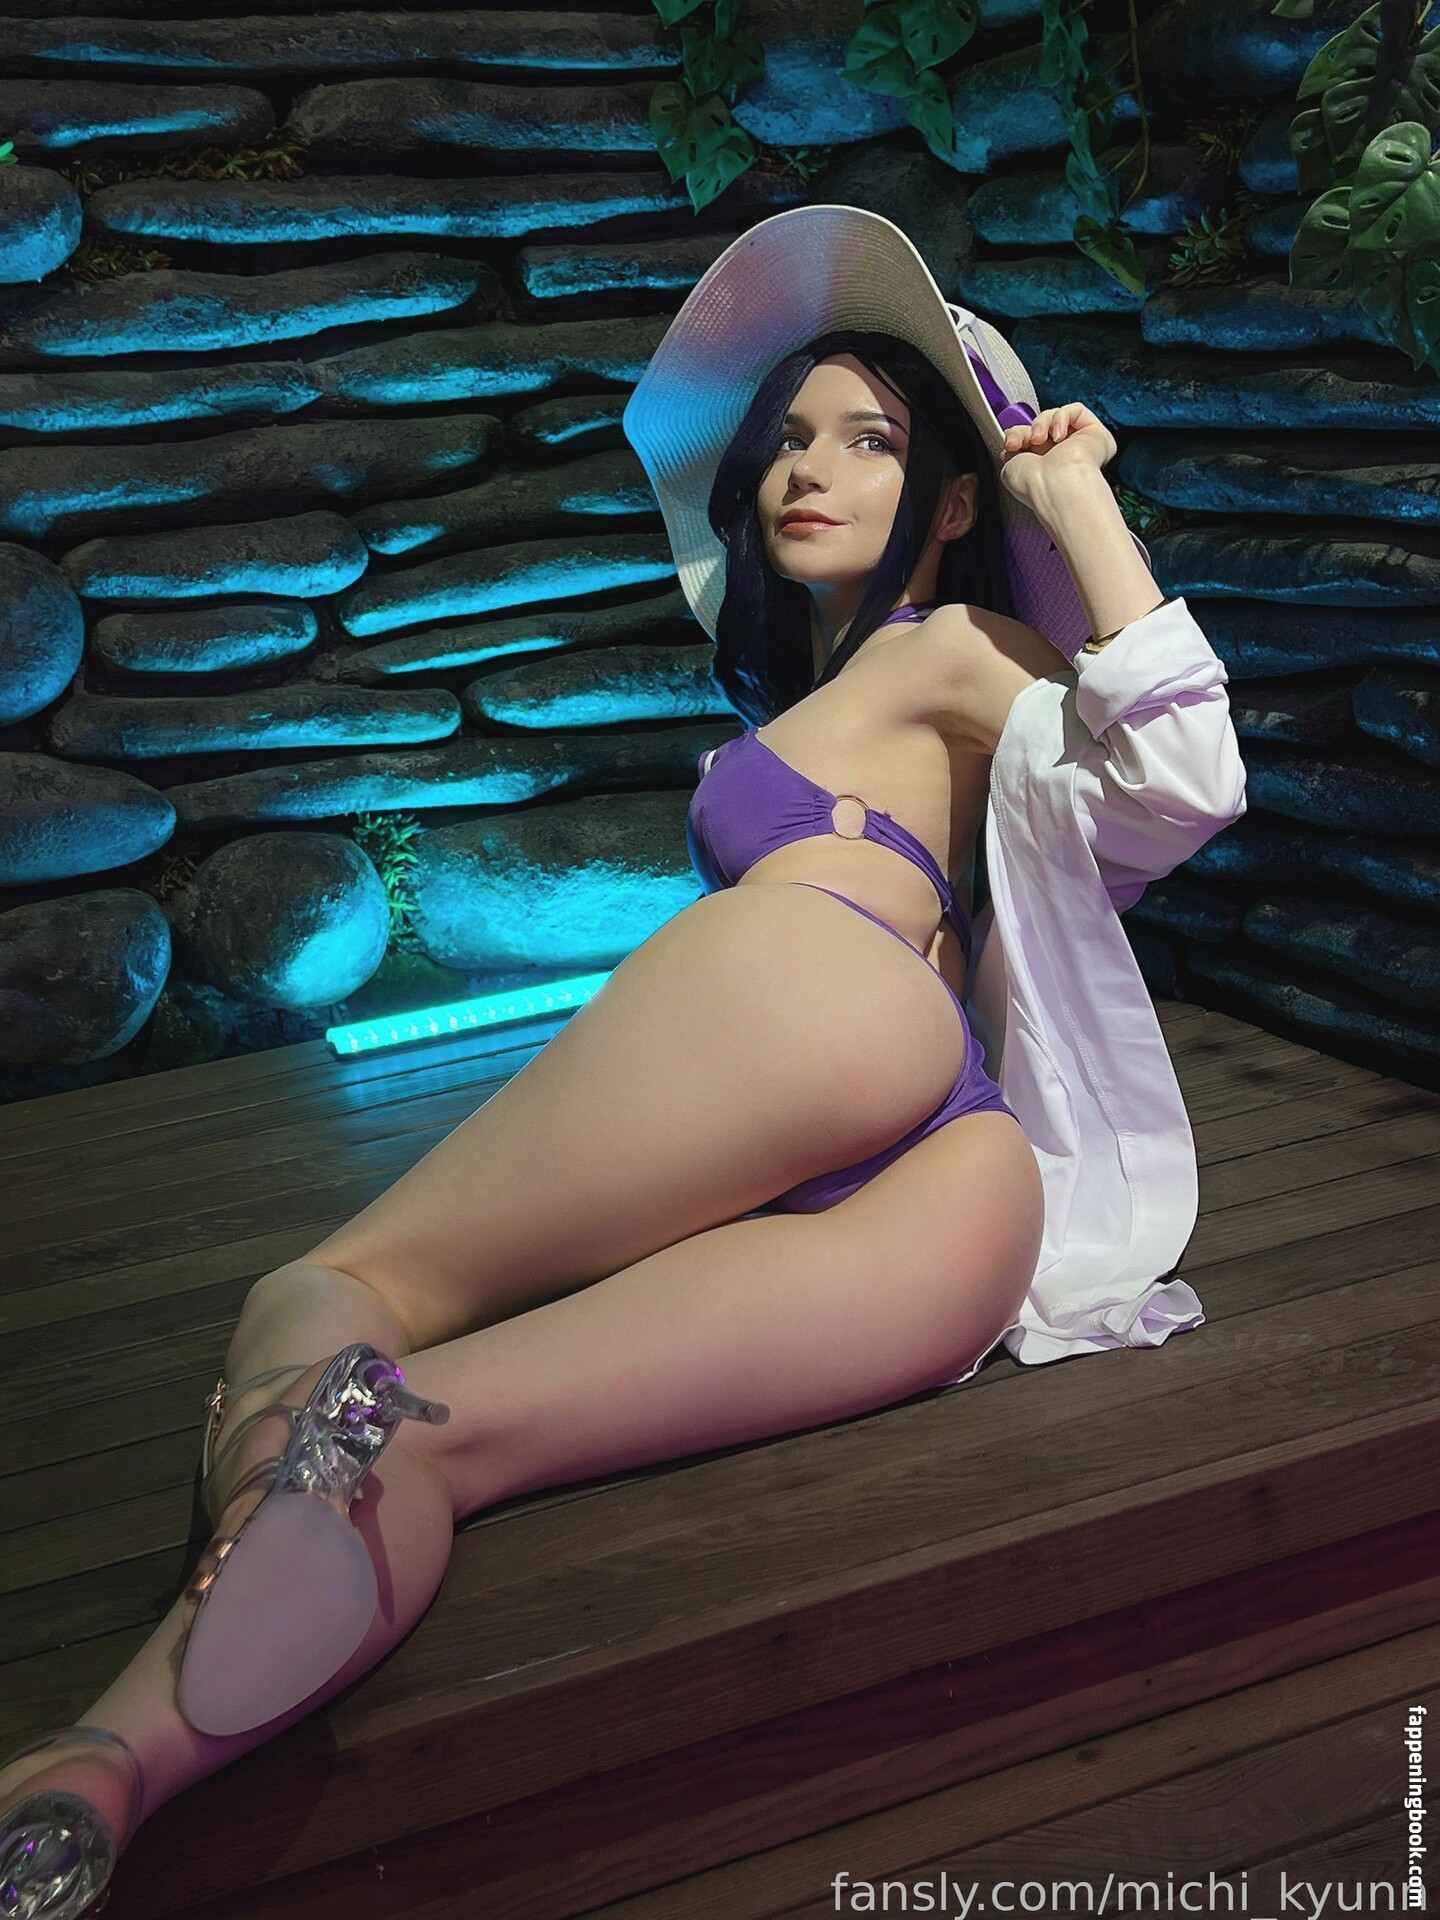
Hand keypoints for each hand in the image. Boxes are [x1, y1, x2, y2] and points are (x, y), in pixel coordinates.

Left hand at [997, 403, 1116, 506]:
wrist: (1054, 486)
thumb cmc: (1033, 484)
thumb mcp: (1011, 466)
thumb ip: (1012, 451)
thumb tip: (1013, 440)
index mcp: (1045, 467)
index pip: (1030, 440)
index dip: (1018, 435)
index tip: (1009, 445)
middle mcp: (1063, 456)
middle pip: (1042, 426)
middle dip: (1027, 430)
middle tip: (1021, 443)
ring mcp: (1081, 445)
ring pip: (1056, 416)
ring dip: (1042, 423)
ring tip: (1039, 439)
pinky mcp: (1096, 434)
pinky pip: (1076, 410)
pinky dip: (1061, 417)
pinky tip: (1058, 435)